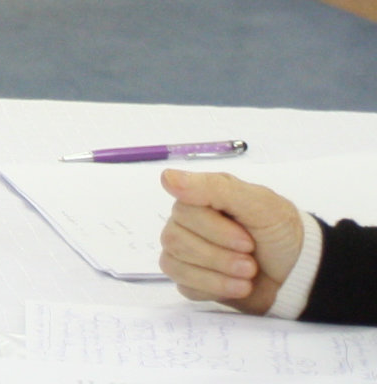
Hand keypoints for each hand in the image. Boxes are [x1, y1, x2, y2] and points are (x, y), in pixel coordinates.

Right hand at [162, 169, 308, 312]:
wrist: (301, 275)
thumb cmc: (282, 233)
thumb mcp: (259, 203)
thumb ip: (213, 188)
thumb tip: (166, 177)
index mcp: (200, 199)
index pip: (182, 212)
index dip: (214, 231)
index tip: (248, 241)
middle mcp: (187, 224)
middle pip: (175, 240)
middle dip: (218, 257)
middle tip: (251, 264)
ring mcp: (188, 254)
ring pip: (174, 264)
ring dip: (216, 276)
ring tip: (248, 278)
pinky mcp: (194, 281)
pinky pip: (183, 287)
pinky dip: (213, 290)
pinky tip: (237, 288)